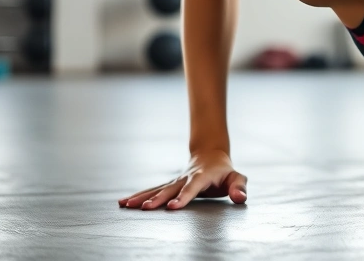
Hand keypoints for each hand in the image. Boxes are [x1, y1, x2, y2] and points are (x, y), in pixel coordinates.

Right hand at [118, 149, 247, 210]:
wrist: (210, 156)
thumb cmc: (225, 172)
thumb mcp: (237, 177)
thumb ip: (239, 187)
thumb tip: (240, 198)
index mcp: (202, 176)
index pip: (193, 188)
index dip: (183, 197)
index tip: (172, 207)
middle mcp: (185, 178)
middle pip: (170, 189)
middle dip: (157, 199)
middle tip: (145, 208)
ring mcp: (175, 180)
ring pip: (157, 189)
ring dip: (142, 197)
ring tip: (126, 205)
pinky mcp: (168, 184)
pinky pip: (152, 190)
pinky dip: (138, 195)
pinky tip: (123, 203)